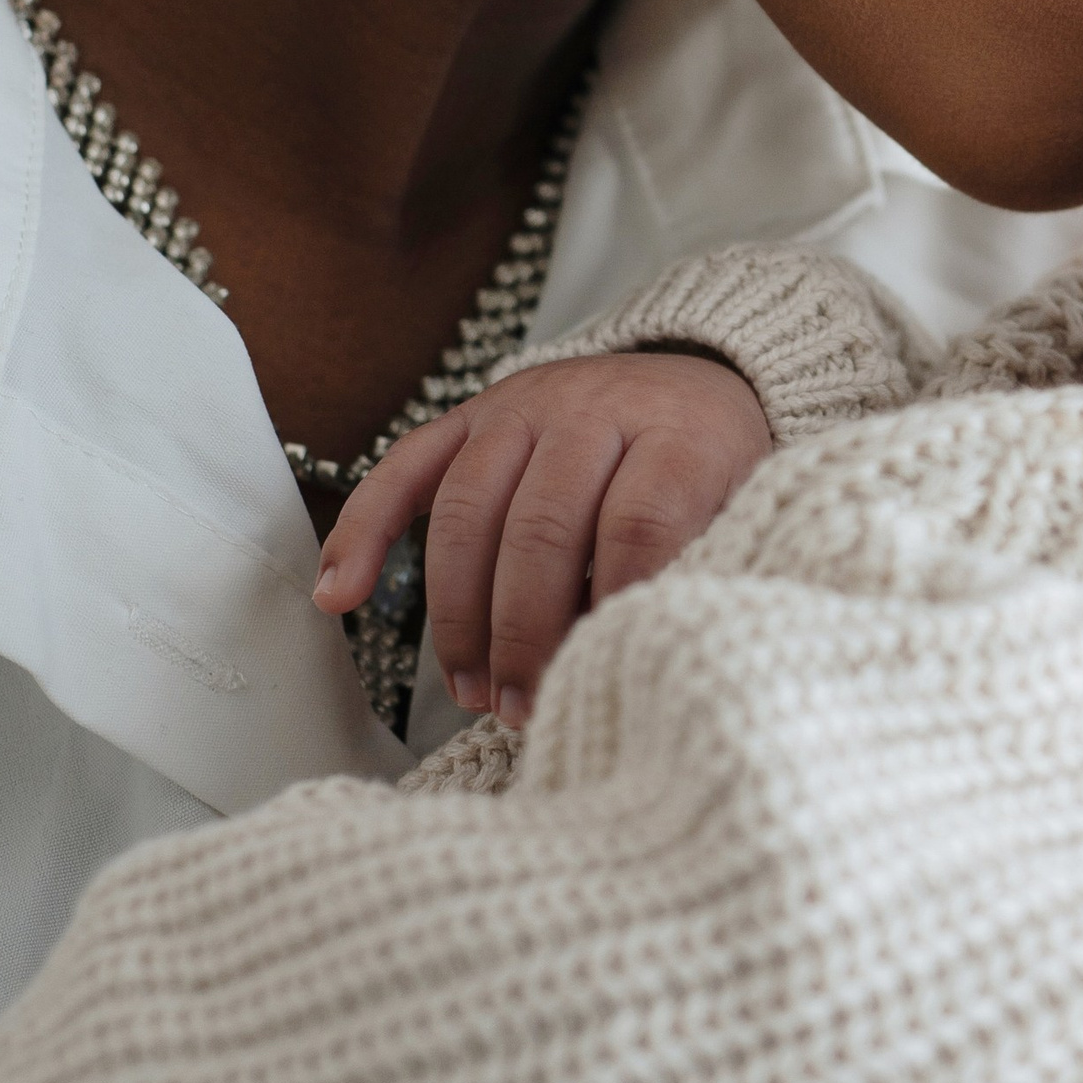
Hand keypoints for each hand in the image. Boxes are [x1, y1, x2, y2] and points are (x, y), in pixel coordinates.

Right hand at [313, 350, 773, 727]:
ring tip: (473, 690)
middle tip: (521, 705)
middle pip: (544, 524)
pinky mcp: (475, 412)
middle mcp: (597, 406)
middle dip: (524, 631)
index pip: (638, 523)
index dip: (615, 607)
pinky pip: (406, 468)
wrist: (700, 377)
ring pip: (470, 507)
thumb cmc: (717, 470)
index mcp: (679, 431)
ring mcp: (528, 404)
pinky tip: (341, 598)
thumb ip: (705, 568)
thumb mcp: (741, 509)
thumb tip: (653, 656)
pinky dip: (364, 531)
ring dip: (459, 612)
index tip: (603, 671)